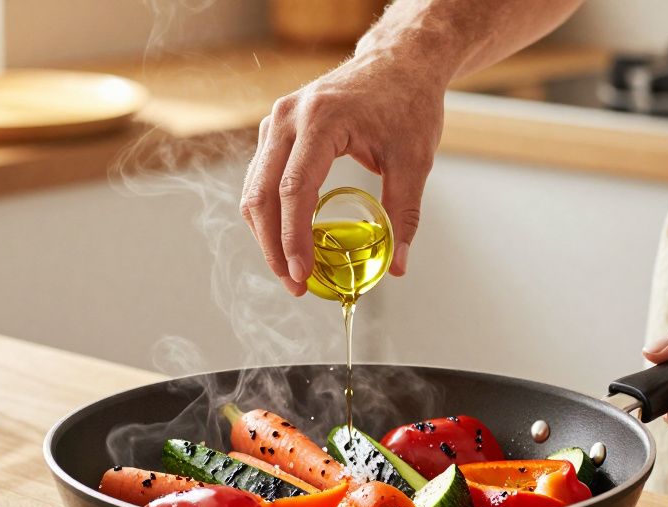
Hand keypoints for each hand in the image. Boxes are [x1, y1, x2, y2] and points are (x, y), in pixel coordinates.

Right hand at [239, 49, 444, 294]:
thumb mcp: (414, 160)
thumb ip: (403, 213)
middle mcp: (288, 118)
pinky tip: (286, 241)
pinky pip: (260, 179)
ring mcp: (276, 121)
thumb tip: (398, 264)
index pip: (294, 190)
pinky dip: (269, 214)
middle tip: (294, 284)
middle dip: (273, 246)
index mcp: (321, 120)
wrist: (398, 61)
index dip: (293, 238)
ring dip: (266, 235)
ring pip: (254, 189)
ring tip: (290, 270)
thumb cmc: (407, 102)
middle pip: (262, 194)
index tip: (302, 273)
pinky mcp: (276, 130)